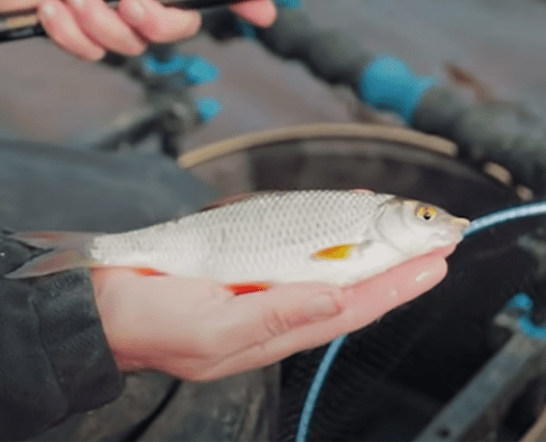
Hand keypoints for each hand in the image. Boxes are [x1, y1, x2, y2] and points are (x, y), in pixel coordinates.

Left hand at [0, 0, 276, 60]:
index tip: (263, 12)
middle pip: (181, 24)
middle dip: (156, 22)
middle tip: (129, 4)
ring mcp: (115, 12)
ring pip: (137, 44)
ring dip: (102, 26)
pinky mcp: (88, 33)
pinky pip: (98, 54)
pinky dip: (74, 37)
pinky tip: (53, 10)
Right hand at [91, 246, 452, 381]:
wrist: (107, 308)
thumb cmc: (153, 324)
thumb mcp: (213, 330)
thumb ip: (276, 315)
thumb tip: (335, 297)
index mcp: (276, 331)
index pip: (351, 307)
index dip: (395, 286)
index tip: (434, 264)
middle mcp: (279, 310)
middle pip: (351, 286)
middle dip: (395, 264)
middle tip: (438, 240)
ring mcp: (264, 287)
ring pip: (328, 264)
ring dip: (365, 243)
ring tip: (397, 220)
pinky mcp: (247, 266)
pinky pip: (297, 247)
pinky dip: (324, 228)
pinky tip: (340, 214)